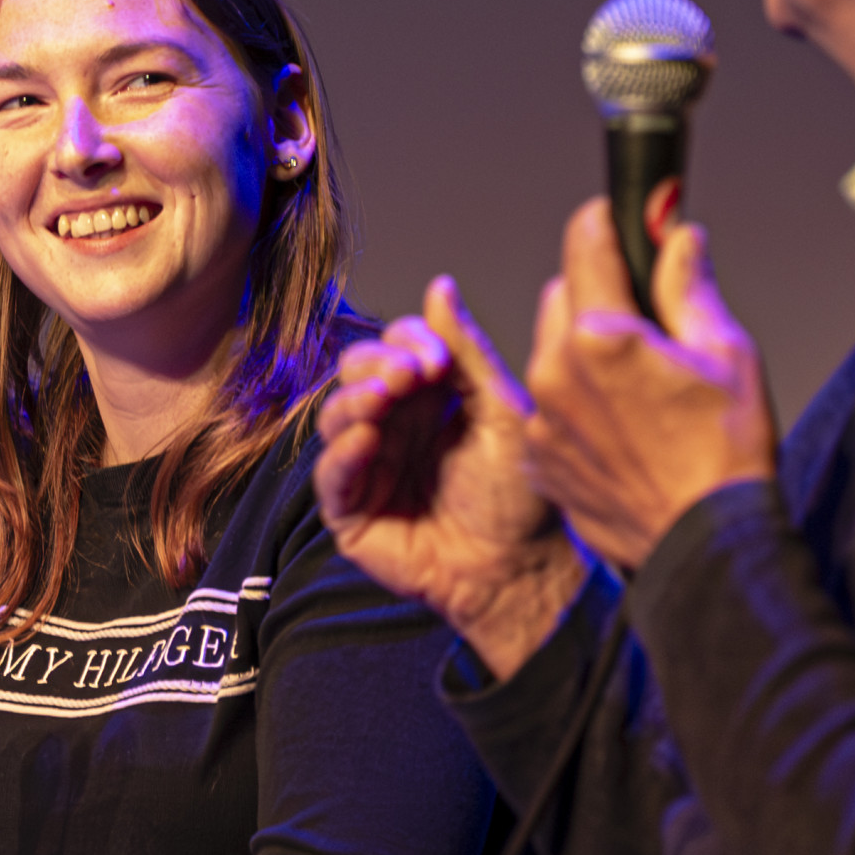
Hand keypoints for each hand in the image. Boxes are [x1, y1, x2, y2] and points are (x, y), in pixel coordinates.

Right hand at [315, 276, 588, 678]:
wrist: (524, 568)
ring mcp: (369, 467)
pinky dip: (342, 454)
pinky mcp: (352, 512)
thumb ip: (468, 353)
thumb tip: (439, 286)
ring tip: (384, 400)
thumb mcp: (501, 411)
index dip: (408, 343)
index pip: (395, 348)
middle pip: (356, 374)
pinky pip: (330, 475)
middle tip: (408, 375)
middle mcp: (392, 426)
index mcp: (428, 398)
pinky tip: (367, 441)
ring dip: (355, 400)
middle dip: (377, 366)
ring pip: (335, 416)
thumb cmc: (522, 496)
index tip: (436, 357)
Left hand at [520, 187, 779, 573]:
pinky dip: (574, 399)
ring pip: (549, 347)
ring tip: (636, 381)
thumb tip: (679, 237)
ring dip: (581, 346)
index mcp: (601, 337)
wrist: (706, 547)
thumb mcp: (728, 353)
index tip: (619, 216)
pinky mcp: (538, 456)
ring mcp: (542, 418)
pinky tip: (620, 422)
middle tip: (647, 317)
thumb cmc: (726, 457)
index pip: (586, 242)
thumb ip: (690, 285)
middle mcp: (557, 371)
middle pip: (564, 293)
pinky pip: (547, 402)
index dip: (607, 221)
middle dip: (600, 291)